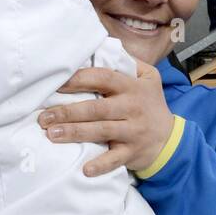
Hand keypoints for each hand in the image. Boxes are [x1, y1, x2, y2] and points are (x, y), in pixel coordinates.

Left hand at [38, 59, 174, 175]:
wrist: (171, 138)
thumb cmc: (150, 104)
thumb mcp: (149, 77)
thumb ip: (127, 62)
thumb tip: (101, 45)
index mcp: (132, 87)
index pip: (103, 78)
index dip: (78, 80)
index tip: (55, 84)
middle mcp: (132, 108)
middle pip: (96, 108)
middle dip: (68, 111)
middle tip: (44, 117)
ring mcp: (133, 131)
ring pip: (101, 131)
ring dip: (75, 133)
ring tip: (51, 135)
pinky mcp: (132, 152)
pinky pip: (115, 159)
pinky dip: (101, 165)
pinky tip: (85, 169)